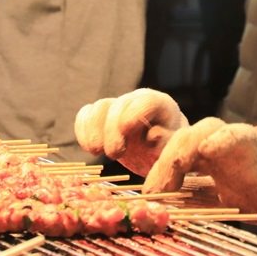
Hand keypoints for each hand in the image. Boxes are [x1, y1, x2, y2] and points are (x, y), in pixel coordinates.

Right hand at [74, 88, 188, 175]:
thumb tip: (152, 136)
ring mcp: (117, 107)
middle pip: (119, 105)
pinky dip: (83, 129)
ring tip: (96, 151)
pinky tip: (89, 147)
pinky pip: (86, 114)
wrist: (158, 151)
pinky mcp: (101, 117)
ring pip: (100, 107)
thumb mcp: (174, 149)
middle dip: (112, 130)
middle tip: (114, 155)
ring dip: (94, 129)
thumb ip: (167, 142)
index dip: (135, 113)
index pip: (146, 101)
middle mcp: (137, 100)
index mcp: (161, 104)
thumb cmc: (169, 150)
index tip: (127, 130)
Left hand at [145, 121, 256, 229]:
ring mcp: (229, 139)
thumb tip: (151, 211)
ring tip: (172, 173)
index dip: (148, 159)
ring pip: (200, 131)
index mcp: (194, 154)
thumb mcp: (206, 204)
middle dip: (161, 162)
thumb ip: (182, 201)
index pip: (165, 148)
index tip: (138, 189)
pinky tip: (208, 148)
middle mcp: (208, 142)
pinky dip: (221, 139)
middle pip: (178, 139)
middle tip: (152, 191)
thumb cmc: (245, 199)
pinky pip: (235, 134)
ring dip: (183, 151)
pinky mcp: (252, 142)